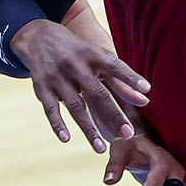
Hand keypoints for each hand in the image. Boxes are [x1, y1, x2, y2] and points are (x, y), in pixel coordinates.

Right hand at [11, 17, 150, 152]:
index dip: (130, 77)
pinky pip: (50, 109)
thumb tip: (146, 98)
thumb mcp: (97, 58)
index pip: (114, 65)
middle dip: (113, 114)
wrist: (38, 36)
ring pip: (75, 105)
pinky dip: (57, 124)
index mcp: (91, 54)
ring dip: (88, 128)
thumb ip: (121, 79)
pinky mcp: (42, 87)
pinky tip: (66, 139)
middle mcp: (74, 65)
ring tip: (101, 149)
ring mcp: (56, 76)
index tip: (147, 90)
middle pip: (97, 93)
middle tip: (128, 134)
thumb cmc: (77, 51)